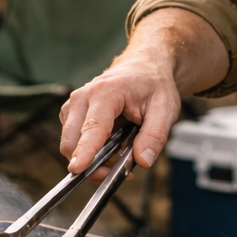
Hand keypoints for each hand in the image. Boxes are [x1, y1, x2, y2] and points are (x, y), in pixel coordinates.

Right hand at [59, 7, 228, 180]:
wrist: (145, 66)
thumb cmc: (154, 84)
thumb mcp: (166, 108)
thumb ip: (155, 135)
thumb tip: (143, 161)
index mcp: (107, 91)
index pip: (93, 127)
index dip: (85, 151)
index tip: (78, 169)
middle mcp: (84, 96)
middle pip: (72, 141)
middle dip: (92, 164)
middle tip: (121, 170)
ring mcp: (74, 104)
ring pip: (70, 145)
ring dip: (91, 159)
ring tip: (120, 153)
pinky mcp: (72, 113)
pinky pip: (73, 141)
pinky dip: (89, 151)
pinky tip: (110, 146)